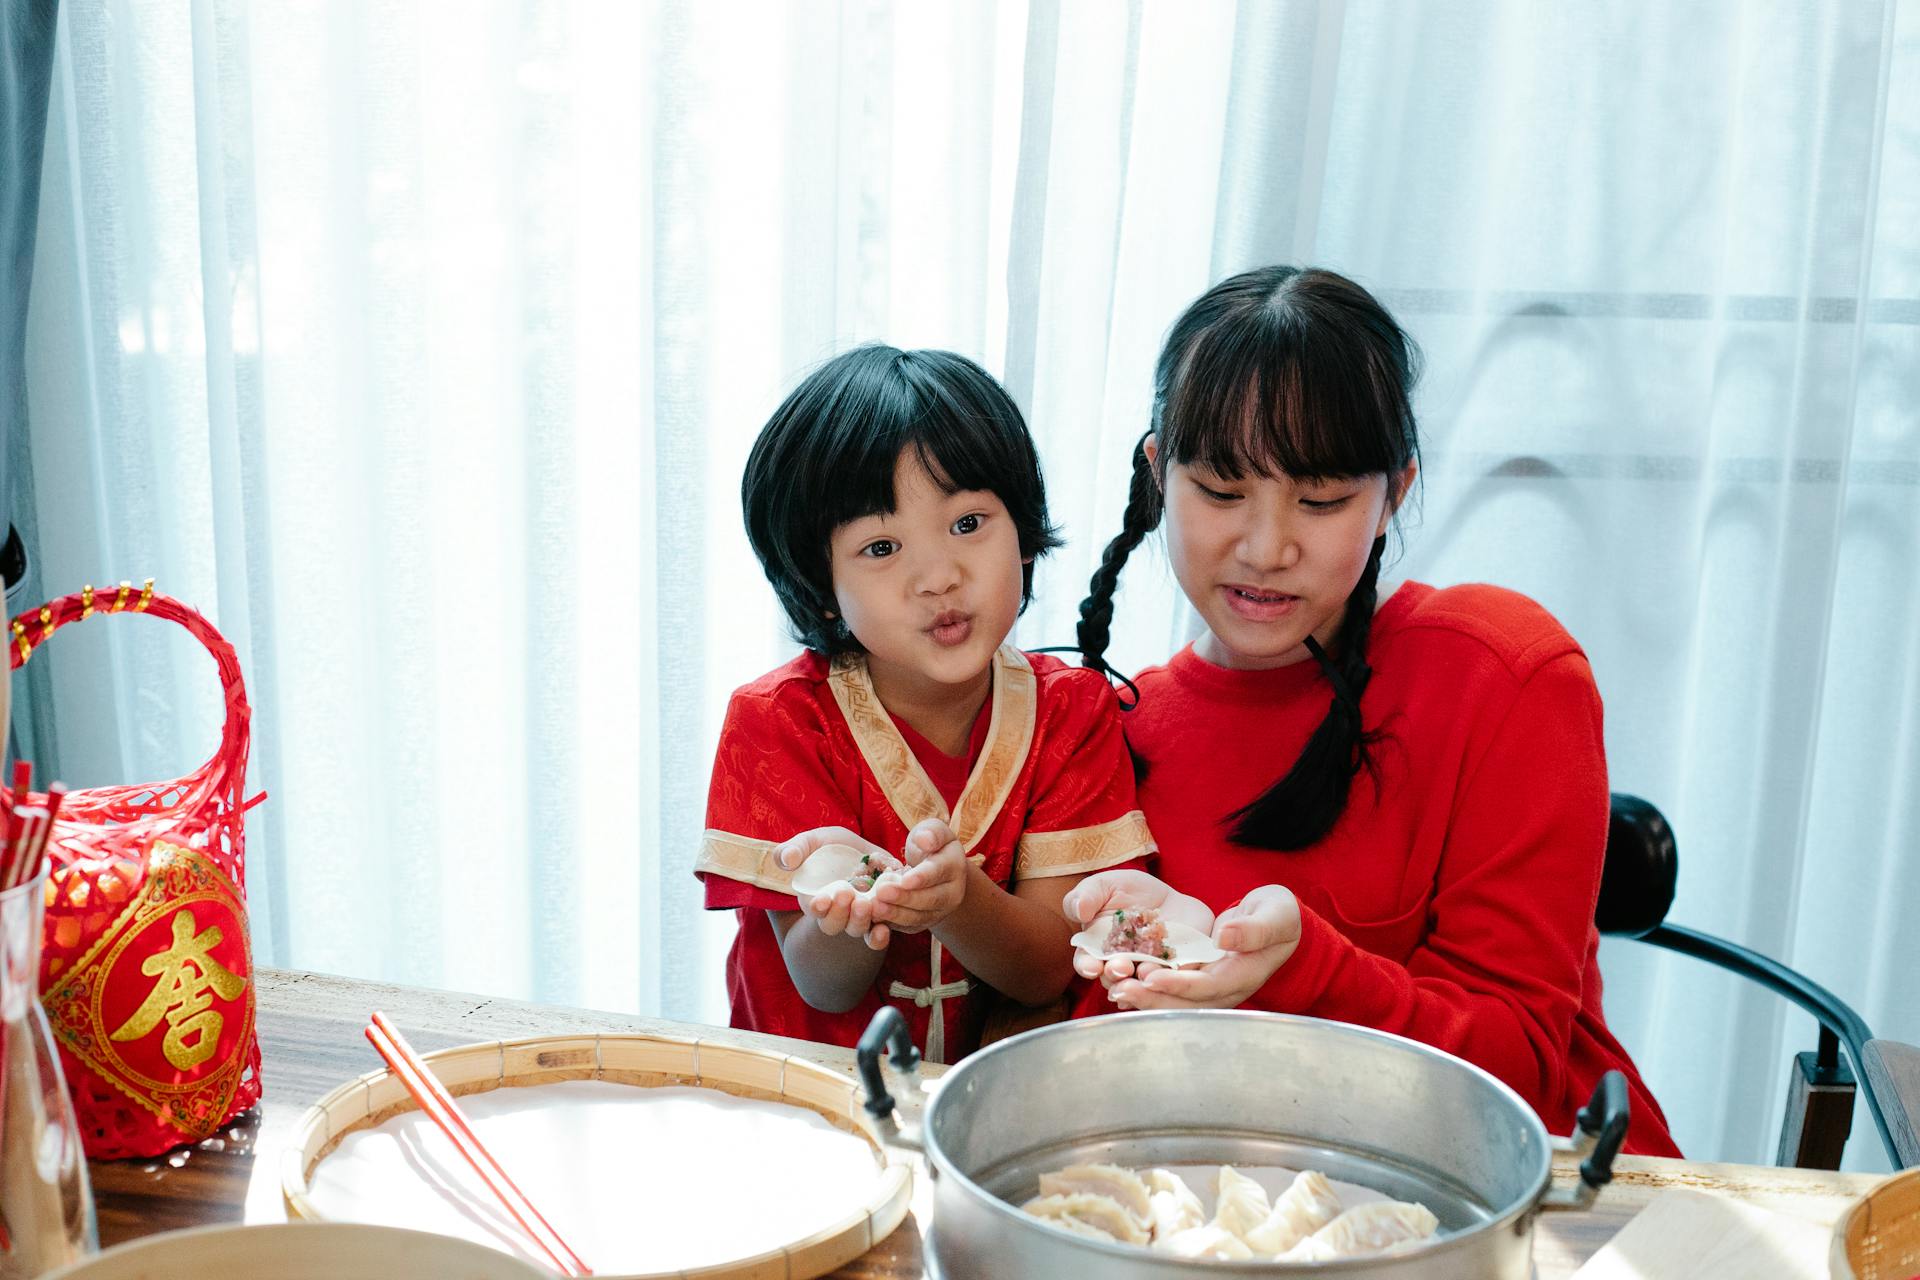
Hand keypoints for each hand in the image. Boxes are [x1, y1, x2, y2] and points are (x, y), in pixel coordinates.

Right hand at [777, 826, 890, 950]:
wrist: (858, 849)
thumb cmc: (827, 846)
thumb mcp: (810, 842)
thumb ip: (793, 850)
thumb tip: (787, 860)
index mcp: (816, 899)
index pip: (815, 909)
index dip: (817, 907)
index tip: (821, 899)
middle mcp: (837, 913)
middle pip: (834, 925)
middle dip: (839, 913)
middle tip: (845, 894)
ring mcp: (859, 915)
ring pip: (857, 929)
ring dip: (860, 920)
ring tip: (866, 904)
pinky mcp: (880, 913)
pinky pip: (878, 933)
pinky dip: (879, 936)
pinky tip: (883, 928)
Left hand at [871, 818, 967, 934]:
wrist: (936, 868)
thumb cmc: (930, 844)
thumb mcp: (932, 830)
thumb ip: (931, 832)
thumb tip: (926, 841)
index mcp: (954, 866)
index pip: (939, 872)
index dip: (922, 877)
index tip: (904, 879)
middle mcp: (952, 892)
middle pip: (930, 899)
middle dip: (905, 898)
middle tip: (881, 893)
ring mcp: (940, 911)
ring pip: (919, 917)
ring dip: (896, 914)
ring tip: (875, 908)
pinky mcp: (925, 922)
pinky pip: (910, 927)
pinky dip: (893, 924)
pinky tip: (875, 918)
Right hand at [1060, 869, 1215, 984]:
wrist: (1169, 899)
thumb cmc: (1130, 891)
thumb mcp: (1106, 885)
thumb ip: (1088, 895)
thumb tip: (1079, 909)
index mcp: (1095, 950)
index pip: (1086, 963)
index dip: (1087, 966)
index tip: (1092, 966)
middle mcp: (1118, 966)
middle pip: (1113, 978)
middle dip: (1115, 974)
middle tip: (1121, 966)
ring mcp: (1144, 973)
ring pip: (1140, 986)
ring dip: (1140, 985)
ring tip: (1145, 971)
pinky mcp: (1171, 975)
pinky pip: (1169, 985)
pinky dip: (1168, 984)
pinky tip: (1167, 978)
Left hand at [1105, 885, 1302, 1010]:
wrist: (1280, 923)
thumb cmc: (1280, 915)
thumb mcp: (1274, 914)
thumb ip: (1254, 928)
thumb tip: (1224, 937)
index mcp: (1244, 973)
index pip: (1209, 986)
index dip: (1180, 985)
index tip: (1151, 978)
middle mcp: (1228, 988)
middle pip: (1188, 1002)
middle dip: (1154, 999)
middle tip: (1121, 989)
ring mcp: (1215, 989)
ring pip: (1178, 1002)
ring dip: (1147, 1000)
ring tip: (1116, 991)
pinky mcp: (1203, 982)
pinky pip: (1175, 993)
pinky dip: (1151, 992)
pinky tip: (1124, 985)